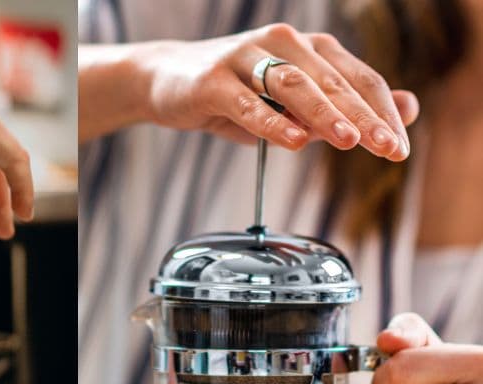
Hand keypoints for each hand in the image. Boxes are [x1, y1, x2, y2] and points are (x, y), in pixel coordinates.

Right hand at [111, 24, 418, 157]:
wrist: (168, 81)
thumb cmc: (234, 94)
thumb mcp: (291, 105)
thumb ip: (341, 108)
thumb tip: (404, 110)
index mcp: (309, 49)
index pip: (358, 78)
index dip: (382, 113)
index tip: (399, 149)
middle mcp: (283, 44)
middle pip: (333, 81)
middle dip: (364, 118)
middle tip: (387, 149)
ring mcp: (246, 58)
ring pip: (295, 84)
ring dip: (324, 114)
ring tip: (348, 141)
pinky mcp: (213, 80)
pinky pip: (247, 103)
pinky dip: (272, 123)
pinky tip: (294, 141)